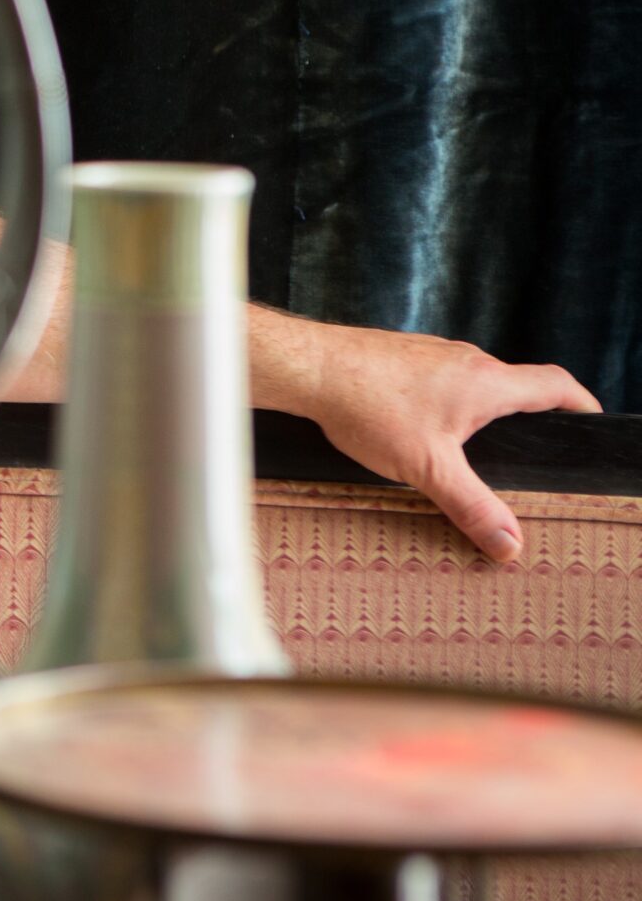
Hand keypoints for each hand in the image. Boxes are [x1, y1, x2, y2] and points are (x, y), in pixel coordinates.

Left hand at [288, 320, 599, 561]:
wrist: (307, 366)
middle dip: (531, 417)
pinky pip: (440, 381)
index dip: (581, 404)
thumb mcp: (427, 467)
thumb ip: (472, 506)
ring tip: (480, 449)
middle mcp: (466, 360)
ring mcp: (432, 355)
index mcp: (488, 382)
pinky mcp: (402, 357)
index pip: (556, 385)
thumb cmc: (365, 406)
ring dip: (484, 412)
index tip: (592, 423)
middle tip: (535, 452)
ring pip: (475, 384)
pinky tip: (425, 432)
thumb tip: (511, 545)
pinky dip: (447, 405)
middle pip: (517, 385)